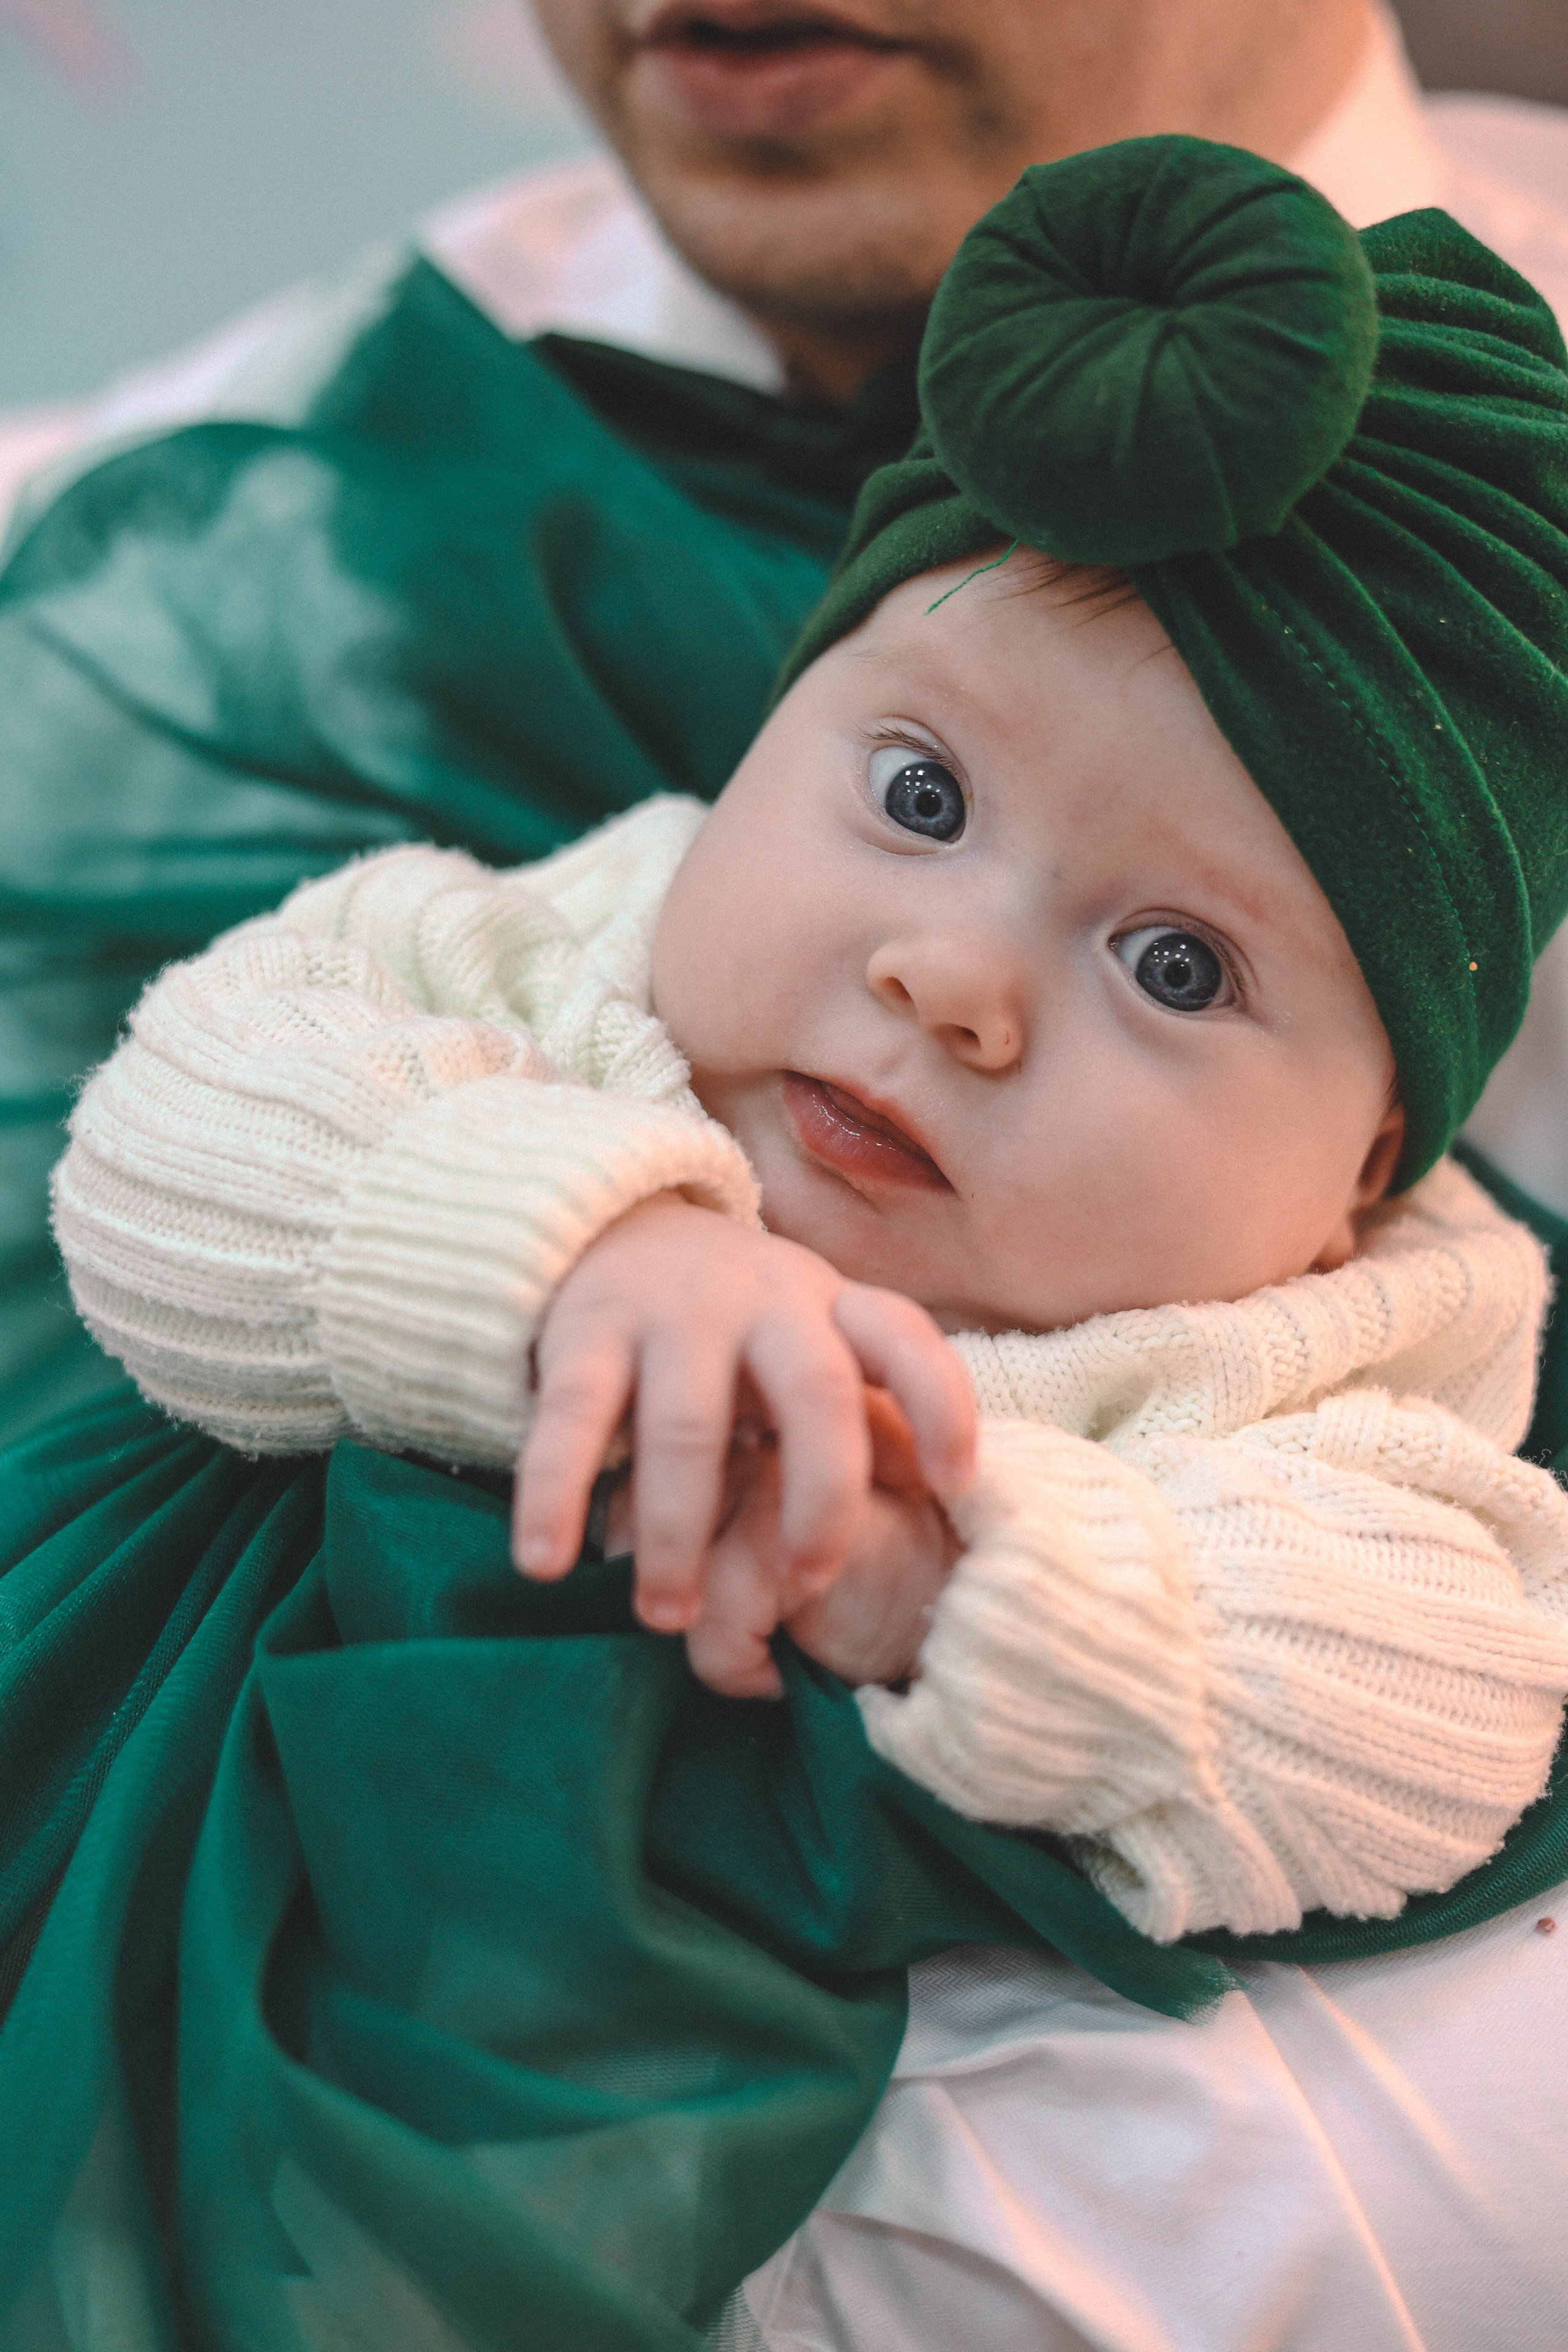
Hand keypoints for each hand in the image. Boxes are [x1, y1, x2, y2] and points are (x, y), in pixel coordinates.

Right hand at [511, 1194, 974, 1650]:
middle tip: (805, 1584)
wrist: (616, 1226)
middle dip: (819, 1497)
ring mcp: (673, 1311)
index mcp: (829, 1306)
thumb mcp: (813, 1346)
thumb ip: (870, 1409)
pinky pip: (572, 1419)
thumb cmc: (740, 1326)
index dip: (941, 1407)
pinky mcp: (585, 1329)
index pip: (906, 1341)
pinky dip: (555, 1493)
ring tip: (668, 1619)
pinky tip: (547, 1562)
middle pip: (813, 1391)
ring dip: (678, 1532)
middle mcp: (764, 1300)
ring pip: (687, 1425)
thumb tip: (942, 1492)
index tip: (955, 1486)